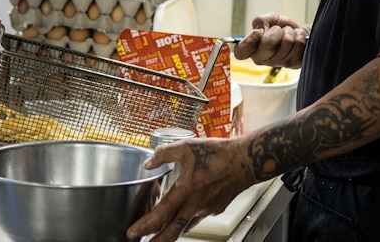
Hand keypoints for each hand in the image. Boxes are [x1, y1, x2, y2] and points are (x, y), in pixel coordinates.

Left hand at [126, 137, 253, 241]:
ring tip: (160, 234)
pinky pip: (198, 219)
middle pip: (171, 232)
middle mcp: (195, 205)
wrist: (246, 161)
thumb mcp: (187, 147)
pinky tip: (185, 217)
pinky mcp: (216, 209)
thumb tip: (148, 162)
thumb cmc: (219, 154)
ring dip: (170, 232)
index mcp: (185, 191)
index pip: (160, 216)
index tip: (132, 233)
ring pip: (185, 227)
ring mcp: (206, 210)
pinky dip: (187, 221)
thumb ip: (164, 154)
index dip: (144, 226)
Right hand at [233, 12, 307, 67]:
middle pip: (268, 44)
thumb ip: (260, 21)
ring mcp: (279, 63)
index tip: (257, 32)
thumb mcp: (268, 19)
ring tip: (289, 34)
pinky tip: (296, 38)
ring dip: (290, 32)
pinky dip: (299, 35)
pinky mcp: (294, 63)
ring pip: (287, 42)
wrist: (297, 31)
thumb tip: (259, 28)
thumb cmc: (280, 27)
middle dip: (276, 31)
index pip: (241, 52)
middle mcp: (263, 59)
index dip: (249, 41)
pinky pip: (298, 44)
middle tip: (278, 30)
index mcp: (252, 49)